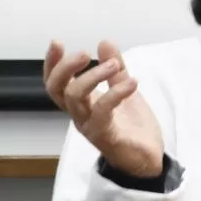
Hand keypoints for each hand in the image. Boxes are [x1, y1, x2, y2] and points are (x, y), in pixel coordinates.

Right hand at [43, 40, 163, 178]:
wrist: (148, 158)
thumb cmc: (132, 127)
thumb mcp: (125, 90)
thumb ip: (115, 69)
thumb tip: (104, 42)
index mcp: (82, 103)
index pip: (56, 83)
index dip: (52, 64)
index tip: (57, 43)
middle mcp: (79, 114)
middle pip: (57, 89)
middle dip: (65, 68)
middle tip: (84, 53)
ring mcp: (89, 125)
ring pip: (75, 98)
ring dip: (93, 76)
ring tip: (114, 64)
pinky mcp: (105, 135)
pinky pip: (102, 111)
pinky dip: (116, 93)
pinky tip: (133, 82)